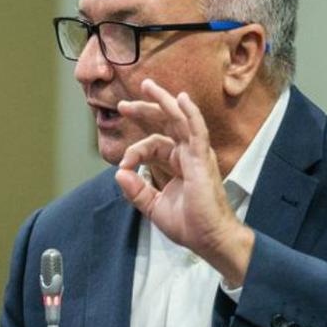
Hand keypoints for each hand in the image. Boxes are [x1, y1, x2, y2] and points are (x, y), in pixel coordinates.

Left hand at [114, 79, 253, 285]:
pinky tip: (181, 99)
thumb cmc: (188, 224)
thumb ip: (136, 190)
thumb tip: (118, 174)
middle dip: (144, 110)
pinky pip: (196, 131)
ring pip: (179, 120)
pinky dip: (189, 114)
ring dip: (163, 102)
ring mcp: (196, 154)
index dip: (134, 151)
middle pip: (165, 124)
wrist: (208, 239)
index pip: (152, 145)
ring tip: (147, 86)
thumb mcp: (153, 206)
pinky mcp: (202, 159)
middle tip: (123, 104)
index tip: (122, 166)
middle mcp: (187, 154)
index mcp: (176, 163)